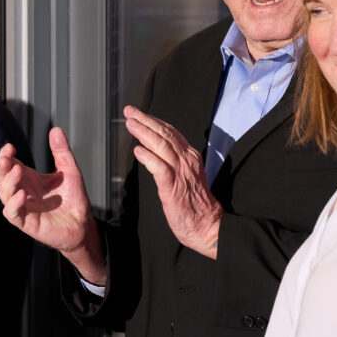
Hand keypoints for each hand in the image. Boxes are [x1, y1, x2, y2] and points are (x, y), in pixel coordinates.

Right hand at [0, 127, 106, 282]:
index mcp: (29, 178)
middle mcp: (22, 191)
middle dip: (1, 167)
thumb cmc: (74, 200)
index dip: (6, 155)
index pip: (9, 164)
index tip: (9, 147)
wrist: (83, 224)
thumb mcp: (70, 171)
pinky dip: (13, 204)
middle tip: (7, 158)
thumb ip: (61, 151)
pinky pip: (12, 213)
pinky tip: (22, 194)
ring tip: (17, 171)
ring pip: (3, 194)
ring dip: (8, 182)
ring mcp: (22, 207)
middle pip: (1, 178)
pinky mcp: (26, 222)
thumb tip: (55, 130)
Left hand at [124, 107, 222, 258]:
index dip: (153, 121)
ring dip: (144, 133)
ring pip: (161, 146)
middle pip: (164, 134)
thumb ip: (174, 160)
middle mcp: (187, 160)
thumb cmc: (194, 203)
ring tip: (131, 124)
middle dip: (145, 120)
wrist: (207, 225)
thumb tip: (156, 149)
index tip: (138, 114)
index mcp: (190, 156)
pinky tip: (138, 151)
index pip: (170, 132)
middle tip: (129, 111)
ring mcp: (181, 172)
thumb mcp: (186, 175)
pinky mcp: (174, 187)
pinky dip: (149, 158)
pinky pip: (160, 168)